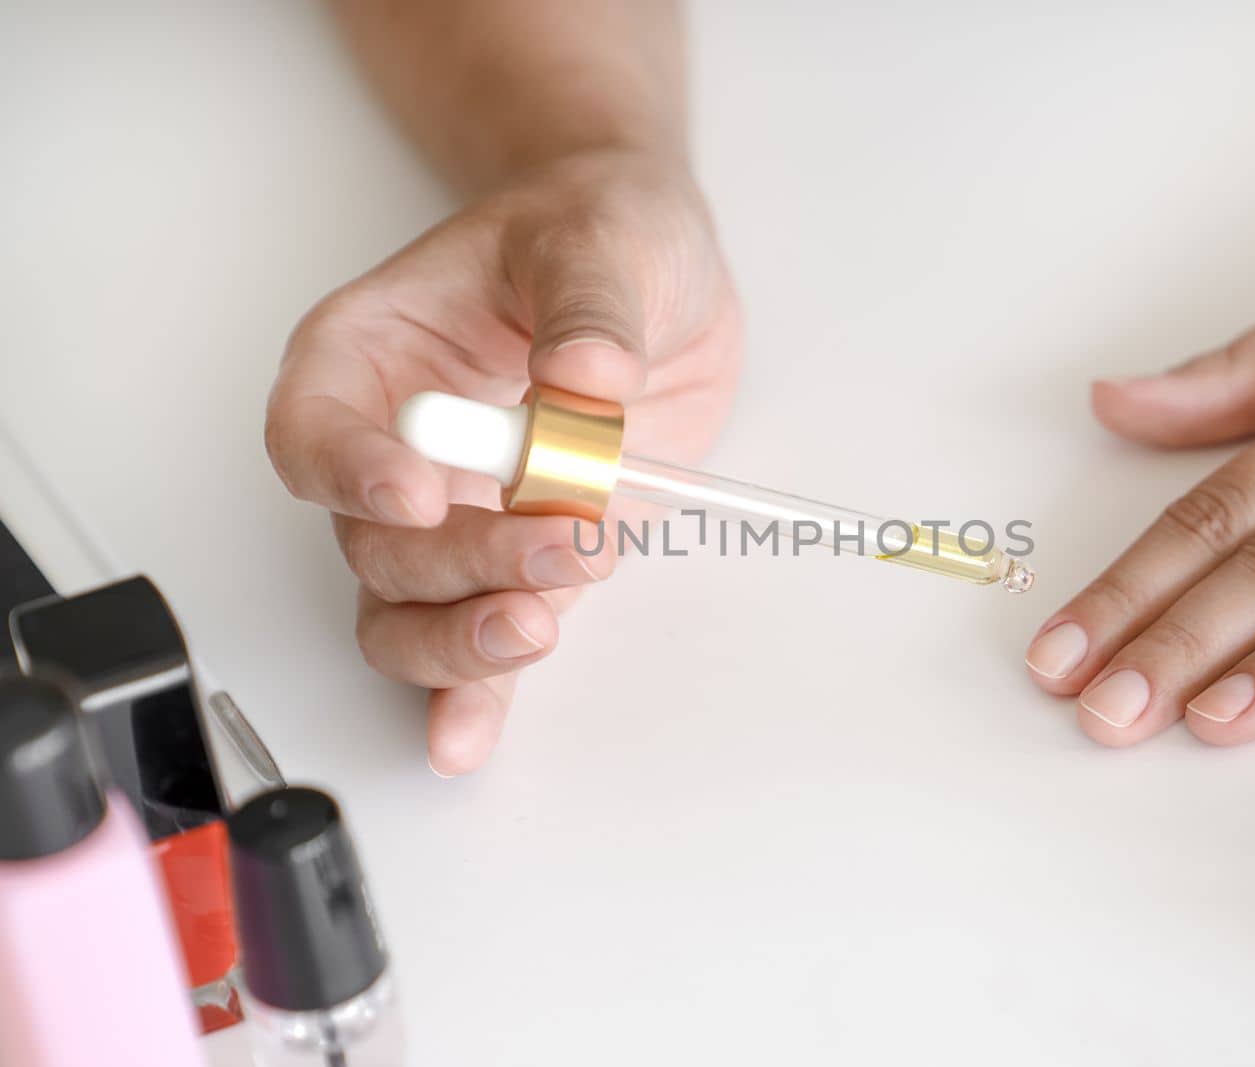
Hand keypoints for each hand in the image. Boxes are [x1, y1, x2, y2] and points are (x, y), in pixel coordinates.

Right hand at [266, 149, 740, 773]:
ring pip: (409, 609)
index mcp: (375, 354)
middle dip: (459, 562)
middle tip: (554, 540)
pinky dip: (475, 692)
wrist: (652, 275)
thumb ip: (589, 313)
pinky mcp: (521, 557)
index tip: (418, 493)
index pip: (315, 425)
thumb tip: (587, 381)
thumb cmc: (594, 232)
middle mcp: (397, 448)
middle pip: (375, 541)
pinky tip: (468, 737)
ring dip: (465, 636)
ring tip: (540, 622)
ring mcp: (458, 515)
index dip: (350, 470)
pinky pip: (477, 638)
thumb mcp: (601, 241)